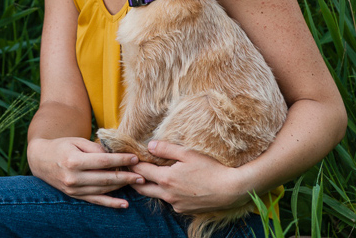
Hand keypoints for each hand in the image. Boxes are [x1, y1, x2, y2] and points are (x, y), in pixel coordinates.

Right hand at [27, 137, 144, 207]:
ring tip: (136, 183)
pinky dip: (110, 203)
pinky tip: (124, 204)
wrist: (41, 160)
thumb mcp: (77, 141)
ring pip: (102, 190)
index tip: (134, 158)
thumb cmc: (61, 146)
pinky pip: (95, 200)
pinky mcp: (75, 196)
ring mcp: (74, 189)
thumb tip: (113, 154)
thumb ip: (95, 148)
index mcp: (74, 161)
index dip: (120, 160)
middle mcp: (74, 177)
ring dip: (121, 188)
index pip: (102, 162)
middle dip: (125, 176)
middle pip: (105, 178)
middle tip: (142, 174)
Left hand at [129, 140, 250, 214]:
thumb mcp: (187, 153)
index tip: (125, 158)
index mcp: (166, 179)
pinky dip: (164, 192)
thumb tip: (149, 145)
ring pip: (156, 195)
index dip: (132, 163)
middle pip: (143, 187)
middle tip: (127, 170)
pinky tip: (169, 185)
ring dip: (149, 186)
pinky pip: (169, 201)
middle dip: (133, 179)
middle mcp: (167, 194)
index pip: (142, 170)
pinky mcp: (184, 210)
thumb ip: (166, 149)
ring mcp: (175, 204)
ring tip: (145, 176)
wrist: (229, 190)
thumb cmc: (210, 169)